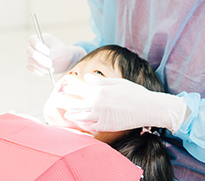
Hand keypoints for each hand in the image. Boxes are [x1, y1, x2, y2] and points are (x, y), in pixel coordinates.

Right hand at [26, 33, 86, 75]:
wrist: (63, 60)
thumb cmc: (61, 50)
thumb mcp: (59, 49)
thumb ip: (53, 52)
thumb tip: (47, 58)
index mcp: (39, 38)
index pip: (32, 39)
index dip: (38, 46)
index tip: (48, 52)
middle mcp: (33, 47)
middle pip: (29, 51)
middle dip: (39, 58)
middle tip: (50, 63)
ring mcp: (31, 56)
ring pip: (30, 60)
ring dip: (40, 66)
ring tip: (51, 69)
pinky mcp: (32, 65)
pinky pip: (30, 68)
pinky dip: (37, 71)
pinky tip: (45, 72)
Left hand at [58, 74, 187, 131]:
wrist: (148, 108)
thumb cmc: (134, 93)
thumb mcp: (118, 82)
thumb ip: (101, 81)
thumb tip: (87, 77)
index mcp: (101, 90)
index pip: (81, 87)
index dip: (71, 86)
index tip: (64, 85)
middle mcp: (98, 103)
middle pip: (77, 102)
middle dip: (66, 100)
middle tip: (57, 99)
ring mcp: (101, 116)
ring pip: (81, 116)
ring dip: (72, 114)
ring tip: (65, 113)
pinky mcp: (106, 126)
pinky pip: (91, 126)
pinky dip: (84, 124)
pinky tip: (79, 123)